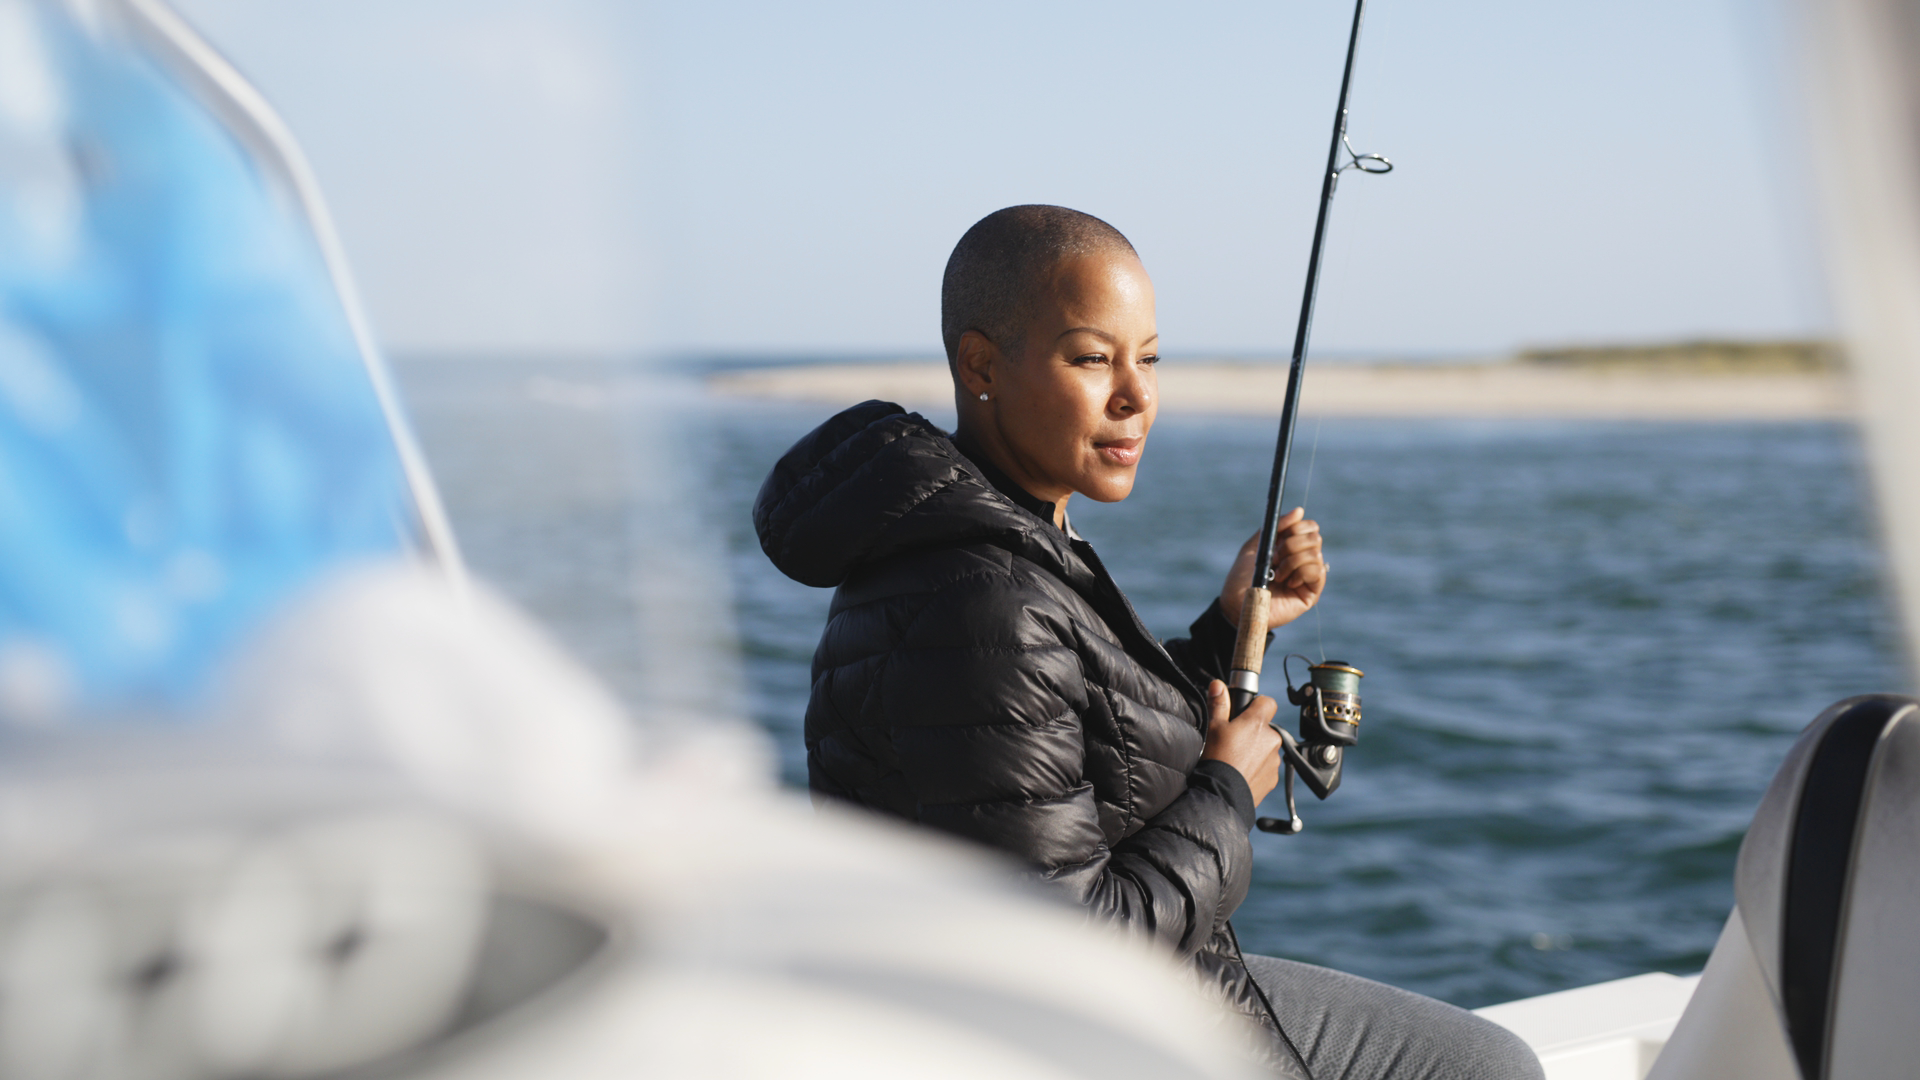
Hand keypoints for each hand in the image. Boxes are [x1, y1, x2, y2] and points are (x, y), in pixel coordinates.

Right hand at [1201, 680, 1282, 803]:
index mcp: (1257, 723)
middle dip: (1253, 732)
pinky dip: (1257, 767)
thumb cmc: (1216, 759)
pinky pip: (1267, 767)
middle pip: (1266, 728)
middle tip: (1233, 740)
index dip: (1256, 704)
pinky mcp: (1273, 778)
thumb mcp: (1213, 727)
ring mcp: (1274, 760)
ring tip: (1235, 759)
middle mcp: (1271, 739)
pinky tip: (1241, 772)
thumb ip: (1218, 704)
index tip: (1245, 712)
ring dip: (1256, 750)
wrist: (1221, 794)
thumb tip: (1218, 684)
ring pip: (1267, 748)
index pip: (1268, 702)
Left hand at [1219, 508, 1325, 629]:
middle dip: (1291, 545)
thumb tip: (1300, 511)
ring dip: (1292, 562)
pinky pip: (1318, 571)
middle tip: (1276, 559)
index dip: (1296, 527)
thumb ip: (1276, 526)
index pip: (1309, 527)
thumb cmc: (1242, 576)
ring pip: (1316, 554)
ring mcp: (1309, 575)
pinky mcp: (1312, 592)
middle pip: (1315, 538)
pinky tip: (1288, 583)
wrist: (1237, 602)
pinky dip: (1300, 573)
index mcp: (1291, 546)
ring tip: (1278, 575)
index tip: (1280, 537)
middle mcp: (1303, 558)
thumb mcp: (1256, 545)